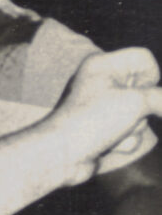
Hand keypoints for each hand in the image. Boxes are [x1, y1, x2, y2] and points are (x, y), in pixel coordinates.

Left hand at [52, 49, 161, 182]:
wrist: (61, 156)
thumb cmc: (92, 121)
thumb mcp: (136, 102)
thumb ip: (160, 98)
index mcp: (103, 64)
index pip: (144, 58)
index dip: (151, 76)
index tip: (144, 93)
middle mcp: (100, 82)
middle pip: (145, 89)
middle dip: (141, 109)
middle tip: (124, 116)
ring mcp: (101, 108)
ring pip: (139, 114)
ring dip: (133, 129)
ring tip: (113, 133)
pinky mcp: (101, 130)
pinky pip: (128, 132)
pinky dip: (123, 141)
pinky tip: (108, 146)